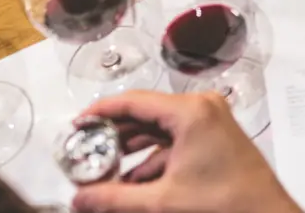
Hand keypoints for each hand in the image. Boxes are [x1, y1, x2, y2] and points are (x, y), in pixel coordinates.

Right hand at [70, 91, 299, 212]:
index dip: (101, 112)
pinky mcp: (215, 137)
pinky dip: (152, 159)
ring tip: (103, 171)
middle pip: (144, 114)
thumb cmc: (226, 203)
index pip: (133, 101)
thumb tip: (79, 199)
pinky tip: (132, 182)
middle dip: (114, 136)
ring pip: (158, 129)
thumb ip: (115, 198)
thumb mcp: (161, 202)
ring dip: (132, 150)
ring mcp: (210, 121)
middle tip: (85, 152)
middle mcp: (201, 108)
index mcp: (190, 112)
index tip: (78, 124)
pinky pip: (175, 141)